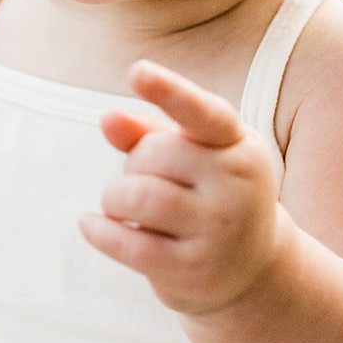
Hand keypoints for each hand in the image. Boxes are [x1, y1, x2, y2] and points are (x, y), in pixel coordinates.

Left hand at [79, 59, 298, 317]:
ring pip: (138, 197)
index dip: (168, 91)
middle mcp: (238, 184)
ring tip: (119, 206)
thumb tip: (108, 119)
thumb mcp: (191, 157)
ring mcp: (220, 230)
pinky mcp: (196, 270)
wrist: (252, 271)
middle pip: (153, 154)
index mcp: (238, 144)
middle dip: (132, 166)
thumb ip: (148, 133)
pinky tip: (90, 225)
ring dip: (114, 200)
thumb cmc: (209, 196)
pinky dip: (100, 231)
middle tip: (140, 182)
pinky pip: (129, 243)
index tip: (136, 71)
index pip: (201, 113)